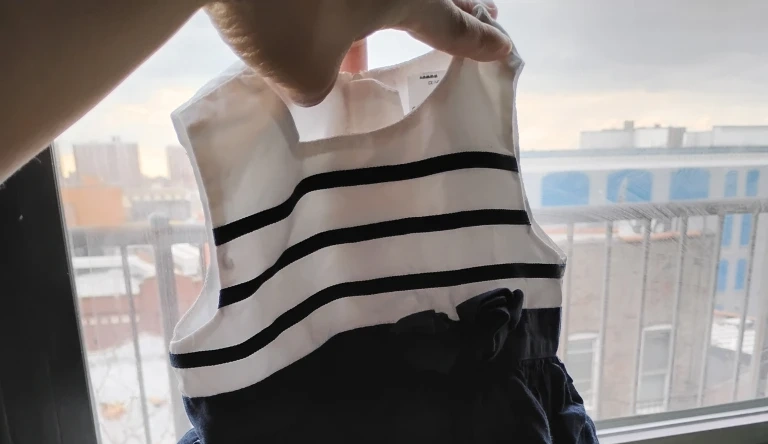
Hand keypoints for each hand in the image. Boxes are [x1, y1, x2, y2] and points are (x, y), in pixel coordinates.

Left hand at [206, 0, 509, 105]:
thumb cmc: (270, 17)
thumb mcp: (302, 76)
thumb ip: (323, 83)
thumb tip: (321, 71)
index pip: (450, 24)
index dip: (478, 43)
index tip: (503, 51)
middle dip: (461, 3)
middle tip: (482, 15)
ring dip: (404, 5)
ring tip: (401, 33)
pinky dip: (359, 2)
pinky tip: (339, 27)